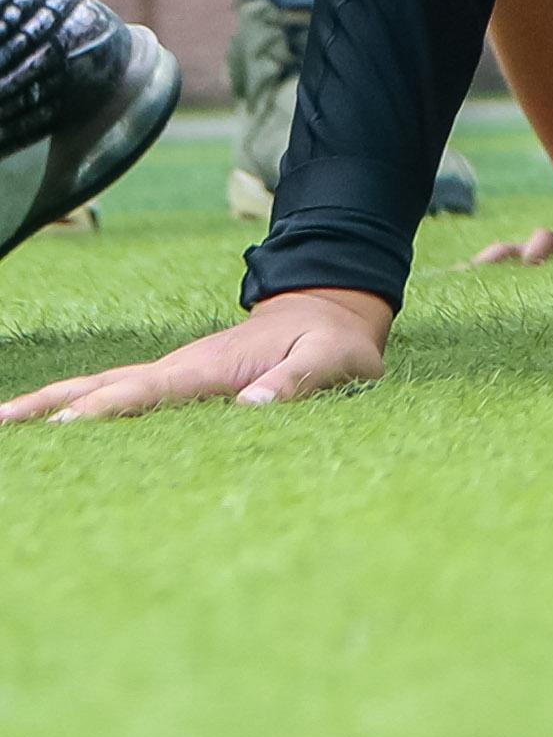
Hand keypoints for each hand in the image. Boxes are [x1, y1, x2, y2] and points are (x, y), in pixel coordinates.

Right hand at [2, 288, 395, 419]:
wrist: (326, 311)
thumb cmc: (332, 342)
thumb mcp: (335, 361)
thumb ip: (299, 382)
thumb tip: (254, 407)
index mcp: (213, 366)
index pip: (152, 389)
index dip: (109, 407)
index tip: (64, 425)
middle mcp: (179, 367)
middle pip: (105, 385)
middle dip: (53, 404)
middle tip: (2, 423)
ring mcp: (171, 372)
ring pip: (100, 385)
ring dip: (50, 402)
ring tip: (2, 421)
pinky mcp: (172, 381)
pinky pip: (115, 391)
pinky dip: (76, 403)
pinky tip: (47, 421)